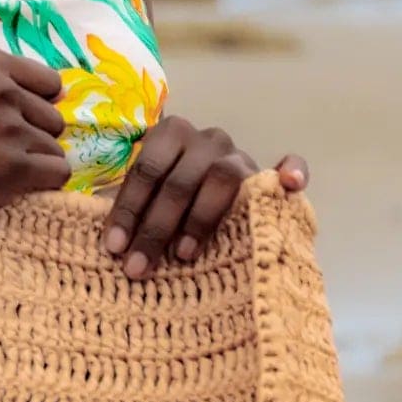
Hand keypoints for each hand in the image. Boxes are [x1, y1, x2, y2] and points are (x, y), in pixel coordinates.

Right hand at [0, 46, 72, 243]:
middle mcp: (1, 89)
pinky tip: (15, 186)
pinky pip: (58, 172)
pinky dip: (42, 183)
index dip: (34, 105)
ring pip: (54, 148)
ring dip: (33, 163)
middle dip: (32, 136)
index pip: (49, 82)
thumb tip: (50, 91)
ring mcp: (9, 129)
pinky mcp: (14, 167)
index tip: (11, 122)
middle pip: (53, 118)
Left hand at [101, 117, 307, 277]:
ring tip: (184, 254)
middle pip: (179, 180)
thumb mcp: (144, 199)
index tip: (114, 248)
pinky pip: (289, 165)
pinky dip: (291, 171)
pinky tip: (290, 184)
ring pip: (222, 177)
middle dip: (154, 227)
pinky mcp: (268, 173)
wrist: (209, 189)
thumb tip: (110, 244)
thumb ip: (130, 209)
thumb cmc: (168, 201)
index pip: (145, 171)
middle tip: (138, 266)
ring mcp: (238, 154)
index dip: (127, 210)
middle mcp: (206, 140)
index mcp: (169, 136)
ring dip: (200, 217)